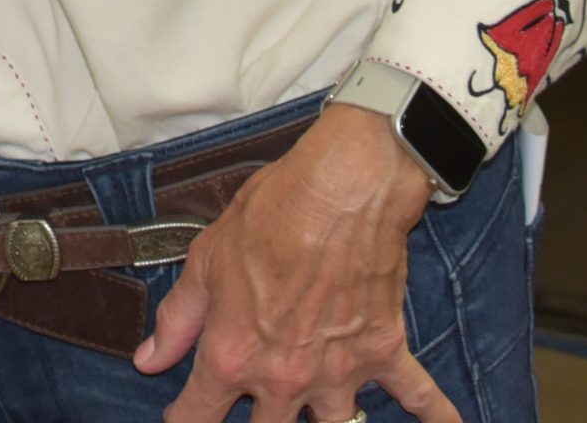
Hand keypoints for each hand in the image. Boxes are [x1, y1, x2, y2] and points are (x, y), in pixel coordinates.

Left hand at [134, 105, 453, 422]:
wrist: (340, 187)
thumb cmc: (271, 213)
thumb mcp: (206, 259)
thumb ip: (179, 317)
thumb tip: (150, 359)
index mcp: (235, 355)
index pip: (201, 414)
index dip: (185, 420)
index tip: (181, 419)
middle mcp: (287, 377)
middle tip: (252, 413)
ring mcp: (340, 370)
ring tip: (316, 414)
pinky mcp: (383, 351)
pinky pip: (419, 397)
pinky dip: (436, 417)